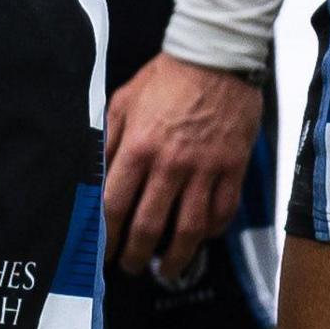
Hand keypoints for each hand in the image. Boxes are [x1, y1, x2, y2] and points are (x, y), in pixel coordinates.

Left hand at [103, 54, 262, 279]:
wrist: (217, 57)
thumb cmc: (167, 77)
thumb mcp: (124, 101)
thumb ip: (110, 140)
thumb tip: (97, 175)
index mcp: (139, 147)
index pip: (116, 204)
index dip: (108, 234)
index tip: (105, 250)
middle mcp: (171, 165)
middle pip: (149, 225)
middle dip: (135, 254)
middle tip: (130, 267)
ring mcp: (205, 170)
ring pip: (189, 229)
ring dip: (176, 257)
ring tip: (166, 271)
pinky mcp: (232, 169)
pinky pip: (222, 212)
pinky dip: (211, 232)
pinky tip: (201, 239)